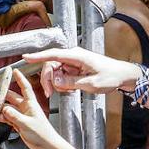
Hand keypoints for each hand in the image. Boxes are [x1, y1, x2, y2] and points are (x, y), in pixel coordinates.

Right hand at [0, 70, 61, 148]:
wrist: (46, 145)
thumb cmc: (42, 133)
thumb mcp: (26, 123)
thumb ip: (14, 116)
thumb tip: (4, 109)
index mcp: (31, 104)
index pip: (25, 87)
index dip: (19, 79)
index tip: (14, 71)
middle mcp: (26, 108)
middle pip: (12, 97)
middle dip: (2, 93)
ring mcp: (22, 115)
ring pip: (8, 108)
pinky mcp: (18, 123)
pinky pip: (7, 117)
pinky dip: (1, 117)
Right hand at [22, 46, 139, 96]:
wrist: (122, 75)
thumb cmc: (110, 76)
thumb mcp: (91, 83)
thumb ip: (71, 82)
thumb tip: (55, 80)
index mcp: (76, 56)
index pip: (53, 54)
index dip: (38, 56)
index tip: (26, 57)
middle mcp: (73, 57)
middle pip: (51, 65)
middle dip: (48, 80)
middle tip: (50, 93)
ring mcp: (73, 62)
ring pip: (55, 72)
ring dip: (57, 84)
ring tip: (68, 92)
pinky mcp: (74, 68)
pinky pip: (62, 76)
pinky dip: (63, 84)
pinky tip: (71, 89)